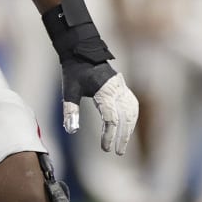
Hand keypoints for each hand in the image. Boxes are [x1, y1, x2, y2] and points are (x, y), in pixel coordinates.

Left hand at [44, 0, 137, 154]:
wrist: (82, 50)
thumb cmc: (74, 71)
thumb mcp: (69, 90)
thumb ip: (70, 110)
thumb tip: (71, 130)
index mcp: (104, 91)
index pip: (111, 119)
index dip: (109, 136)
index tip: (105, 149)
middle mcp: (117, 89)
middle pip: (125, 118)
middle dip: (122, 137)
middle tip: (117, 152)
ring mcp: (122, 87)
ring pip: (132, 111)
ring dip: (129, 128)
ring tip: (123, 143)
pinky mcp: (123, 86)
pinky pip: (132, 104)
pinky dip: (132, 117)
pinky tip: (128, 127)